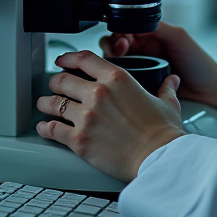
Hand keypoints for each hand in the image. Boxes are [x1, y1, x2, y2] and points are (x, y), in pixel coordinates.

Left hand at [36, 50, 185, 182]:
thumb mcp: (167, 103)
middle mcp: (98, 93)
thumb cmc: (163, 133)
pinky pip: (52, 129)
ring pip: (53, 103)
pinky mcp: (79, 140)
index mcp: (117, 78)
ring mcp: (86, 116)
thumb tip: (171, 81)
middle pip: (62, 80)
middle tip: (55, 86)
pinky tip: (44, 127)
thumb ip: (165, 88)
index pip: (84, 59)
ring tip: (44, 104)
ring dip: (46, 103)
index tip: (62, 60)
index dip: (68, 58)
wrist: (158, 158)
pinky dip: (45, 127)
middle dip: (56, 82)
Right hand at [100, 22, 216, 126]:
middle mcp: (143, 50)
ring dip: (112, 61)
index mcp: (151, 35)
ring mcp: (141, 68)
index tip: (122, 37)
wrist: (211, 91)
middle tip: (120, 50)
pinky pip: (122, 80)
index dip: (119, 30)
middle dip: (112, 44)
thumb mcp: (179, 37)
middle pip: (115, 43)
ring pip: (115, 62)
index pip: (126, 27)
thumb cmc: (199, 63)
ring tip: (119, 64)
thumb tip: (135, 19)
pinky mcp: (140, 86)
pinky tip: (120, 80)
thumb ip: (158, 26)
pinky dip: (117, 78)